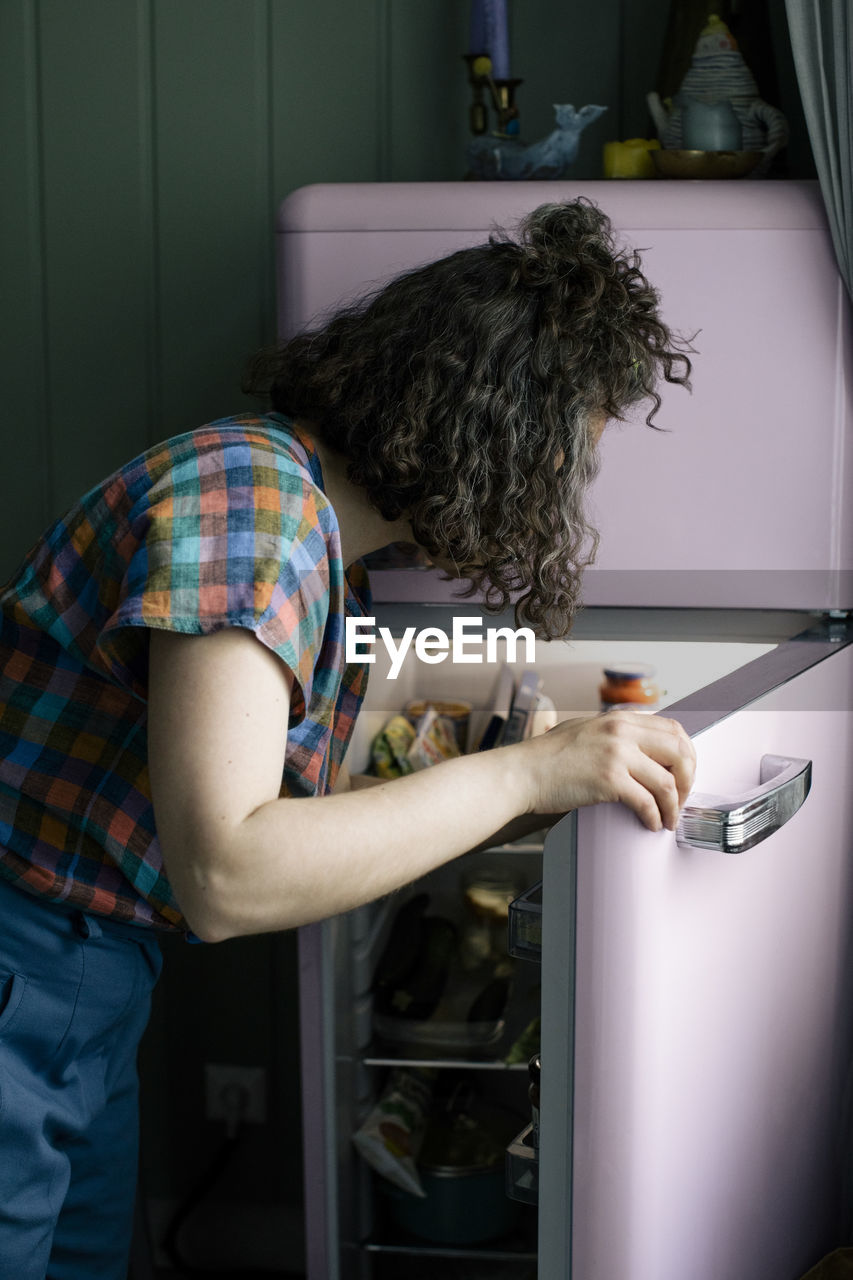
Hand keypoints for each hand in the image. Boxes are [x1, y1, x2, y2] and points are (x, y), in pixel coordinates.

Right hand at [511, 710, 695, 831]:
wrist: (521, 773)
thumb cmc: (547, 758)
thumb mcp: (586, 730)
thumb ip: (614, 733)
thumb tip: (641, 748)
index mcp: (619, 719)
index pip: (673, 729)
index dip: (687, 755)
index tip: (684, 775)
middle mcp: (621, 731)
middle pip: (679, 752)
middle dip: (689, 780)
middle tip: (682, 799)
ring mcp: (616, 754)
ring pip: (667, 782)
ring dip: (674, 806)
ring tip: (668, 819)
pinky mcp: (608, 780)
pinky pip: (647, 802)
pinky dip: (655, 817)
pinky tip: (651, 824)